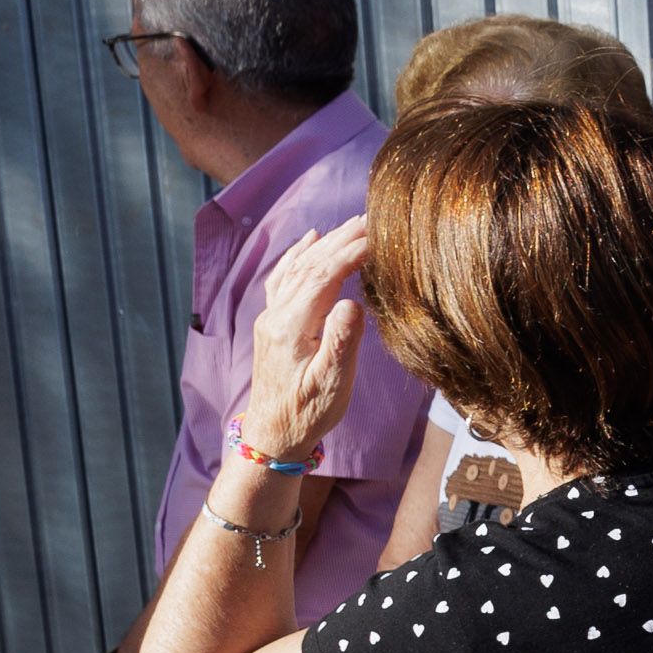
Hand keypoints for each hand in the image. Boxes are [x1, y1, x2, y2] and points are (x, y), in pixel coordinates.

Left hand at [241, 219, 372, 460]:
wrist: (273, 435)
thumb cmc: (308, 413)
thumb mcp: (332, 384)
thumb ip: (341, 342)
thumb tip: (351, 303)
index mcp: (291, 326)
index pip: (324, 276)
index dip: (352, 252)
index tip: (380, 234)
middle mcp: (276, 315)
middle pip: (310, 264)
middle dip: (342, 239)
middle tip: (372, 217)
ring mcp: (271, 317)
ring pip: (297, 267)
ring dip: (325, 242)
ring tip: (351, 223)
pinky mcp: (273, 323)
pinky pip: (283, 277)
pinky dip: (298, 254)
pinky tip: (310, 239)